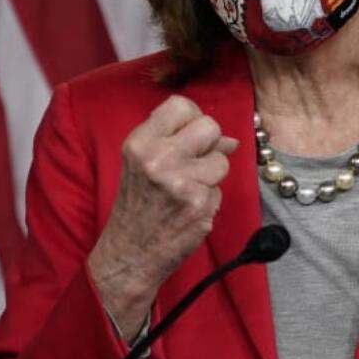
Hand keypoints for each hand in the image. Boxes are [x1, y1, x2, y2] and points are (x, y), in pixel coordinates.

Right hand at [88, 95, 238, 337]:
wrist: (128, 254)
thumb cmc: (138, 206)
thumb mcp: (144, 164)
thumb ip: (179, 142)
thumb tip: (229, 139)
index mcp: (140, 142)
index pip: (181, 105)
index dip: (192, 119)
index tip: (189, 136)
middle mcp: (158, 157)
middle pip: (210, 126)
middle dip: (209, 145)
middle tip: (193, 164)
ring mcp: (179, 181)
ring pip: (221, 160)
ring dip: (211, 176)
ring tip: (185, 191)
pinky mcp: (198, 204)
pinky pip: (219, 190)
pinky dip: (208, 200)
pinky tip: (187, 210)